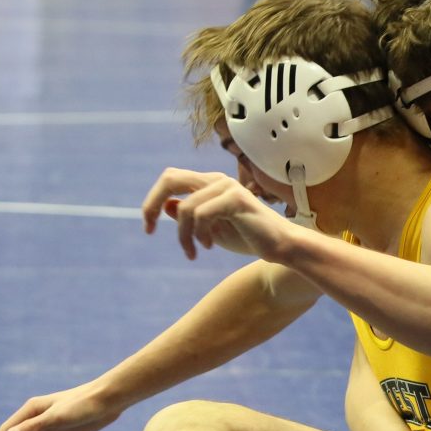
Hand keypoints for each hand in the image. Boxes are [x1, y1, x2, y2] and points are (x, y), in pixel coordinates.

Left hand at [142, 167, 290, 260]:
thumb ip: (190, 217)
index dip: (153, 200)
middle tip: (149, 229)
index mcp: (210, 184)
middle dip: (152, 205)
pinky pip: (202, 215)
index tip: (149, 227)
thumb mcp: (211, 229)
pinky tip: (210, 246)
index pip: (171, 179)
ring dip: (184, 235)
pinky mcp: (236, 199)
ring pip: (186, 207)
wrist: (281, 246)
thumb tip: (166, 206)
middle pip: (170, 179)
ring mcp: (227, 187)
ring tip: (194, 251)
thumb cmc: (249, 238)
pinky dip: (200, 234)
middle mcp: (217, 180)